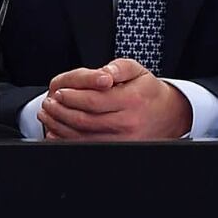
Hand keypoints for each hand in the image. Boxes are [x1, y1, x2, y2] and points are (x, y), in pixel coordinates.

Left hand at [38, 58, 192, 140]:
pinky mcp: (117, 149)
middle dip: (62, 111)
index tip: (60, 91)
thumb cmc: (148, 91)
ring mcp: (122, 140)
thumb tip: (103, 74)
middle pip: (85, 119)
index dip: (73, 96)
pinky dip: (67, 140)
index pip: (94, 100)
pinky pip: (86, 147)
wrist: (168, 115)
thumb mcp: (138, 71)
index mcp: (132, 100)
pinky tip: (57, 131)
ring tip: (50, 115)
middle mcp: (127, 123)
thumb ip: (118, 68)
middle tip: (50, 103)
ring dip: (60, 125)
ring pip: (82, 136)